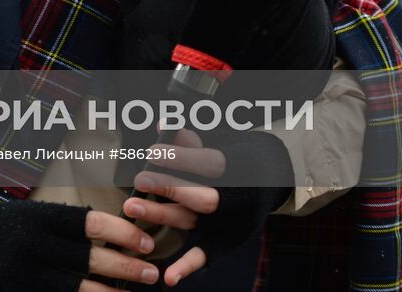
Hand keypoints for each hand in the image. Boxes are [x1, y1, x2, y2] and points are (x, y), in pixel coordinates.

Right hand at [0, 199, 158, 290]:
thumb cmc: (2, 228)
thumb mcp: (31, 216)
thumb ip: (66, 226)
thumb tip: (117, 233)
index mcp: (38, 219)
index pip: (89, 223)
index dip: (123, 233)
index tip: (147, 242)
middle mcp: (32, 247)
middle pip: (88, 259)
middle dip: (125, 267)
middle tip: (152, 273)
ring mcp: (23, 276)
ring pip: (77, 291)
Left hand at [125, 129, 290, 286]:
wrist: (270, 180)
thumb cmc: (235, 157)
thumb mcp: (220, 142)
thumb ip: (192, 138)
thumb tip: (163, 125)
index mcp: (237, 170)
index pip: (209, 164)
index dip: (181, 158)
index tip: (152, 151)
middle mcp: (234, 200)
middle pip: (202, 198)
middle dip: (170, 189)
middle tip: (140, 179)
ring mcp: (227, 223)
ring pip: (192, 220)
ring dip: (162, 215)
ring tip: (131, 207)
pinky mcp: (223, 242)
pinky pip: (205, 256)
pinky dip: (187, 267)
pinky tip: (169, 277)